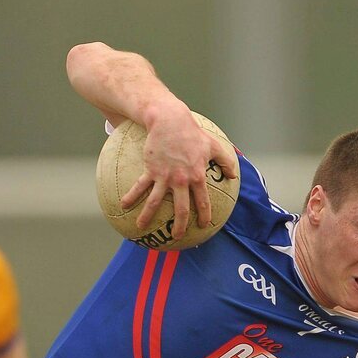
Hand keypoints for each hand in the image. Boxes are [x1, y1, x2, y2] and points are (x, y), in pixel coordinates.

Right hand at [121, 105, 238, 241]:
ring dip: (147, 216)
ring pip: (155, 202)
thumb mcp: (213, 145)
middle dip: (180, 225)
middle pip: (181, 209)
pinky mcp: (151, 170)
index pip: (203, 202)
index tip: (203, 225)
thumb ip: (225, 162)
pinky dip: (131, 196)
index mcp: (197, 177)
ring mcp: (164, 177)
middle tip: (177, 237)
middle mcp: (181, 180)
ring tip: (141, 228)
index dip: (204, 215)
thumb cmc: (192, 132)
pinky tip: (124, 205)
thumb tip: (233, 177)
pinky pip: (140, 186)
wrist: (169, 120)